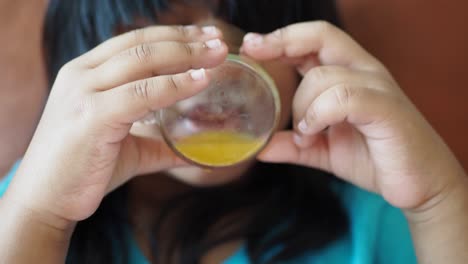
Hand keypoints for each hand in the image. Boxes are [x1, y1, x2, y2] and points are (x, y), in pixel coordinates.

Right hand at [6, 25, 227, 222]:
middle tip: (220, 42)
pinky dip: (175, 85)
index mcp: (85, 73)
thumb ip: (158, 142)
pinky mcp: (91, 115)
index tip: (204, 36)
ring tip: (219, 54)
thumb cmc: (84, 170)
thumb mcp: (126, 148)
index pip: (134, 41)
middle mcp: (81, 74)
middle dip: (186, 40)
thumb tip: (193, 150)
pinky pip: (142, 93)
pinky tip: (201, 80)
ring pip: (143, 60)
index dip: (173, 35)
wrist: (44, 200)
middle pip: (142, 44)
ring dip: (187, 55)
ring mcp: (84, 92)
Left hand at [241, 21, 465, 210]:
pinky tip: (313, 134)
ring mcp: (377, 88)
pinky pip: (343, 97)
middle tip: (253, 53)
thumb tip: (259, 148)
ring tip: (304, 136)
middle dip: (281, 43)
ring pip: (322, 77)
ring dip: (301, 108)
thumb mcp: (323, 150)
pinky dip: (318, 115)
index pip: (315, 39)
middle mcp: (364, 72)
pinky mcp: (386, 109)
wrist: (420, 184)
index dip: (282, 38)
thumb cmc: (373, 159)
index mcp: (349, 74)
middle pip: (320, 37)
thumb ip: (293, 145)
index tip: (251, 45)